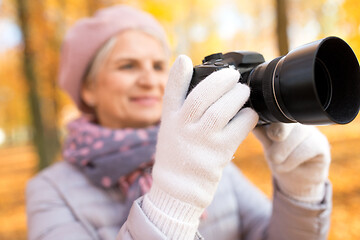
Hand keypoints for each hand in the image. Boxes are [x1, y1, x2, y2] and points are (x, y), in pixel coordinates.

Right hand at [142, 55, 257, 237]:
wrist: (178, 189)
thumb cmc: (177, 155)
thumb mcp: (169, 130)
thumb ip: (180, 108)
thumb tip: (194, 84)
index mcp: (170, 120)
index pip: (172, 93)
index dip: (177, 74)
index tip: (184, 59)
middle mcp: (183, 128)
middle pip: (202, 96)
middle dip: (220, 80)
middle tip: (232, 75)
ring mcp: (201, 141)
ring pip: (222, 110)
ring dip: (237, 95)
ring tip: (243, 91)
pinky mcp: (219, 153)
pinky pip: (239, 128)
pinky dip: (248, 117)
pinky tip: (250, 114)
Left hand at [253, 123, 330, 202]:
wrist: (295, 181)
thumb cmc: (280, 160)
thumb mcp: (267, 146)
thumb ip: (262, 133)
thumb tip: (253, 122)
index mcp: (284, 119)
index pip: (278, 114)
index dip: (273, 124)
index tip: (270, 136)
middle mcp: (300, 122)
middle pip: (288, 123)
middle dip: (278, 143)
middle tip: (273, 157)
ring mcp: (312, 132)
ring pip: (297, 135)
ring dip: (284, 154)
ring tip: (279, 163)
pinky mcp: (321, 145)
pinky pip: (306, 148)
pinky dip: (293, 160)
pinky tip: (290, 166)